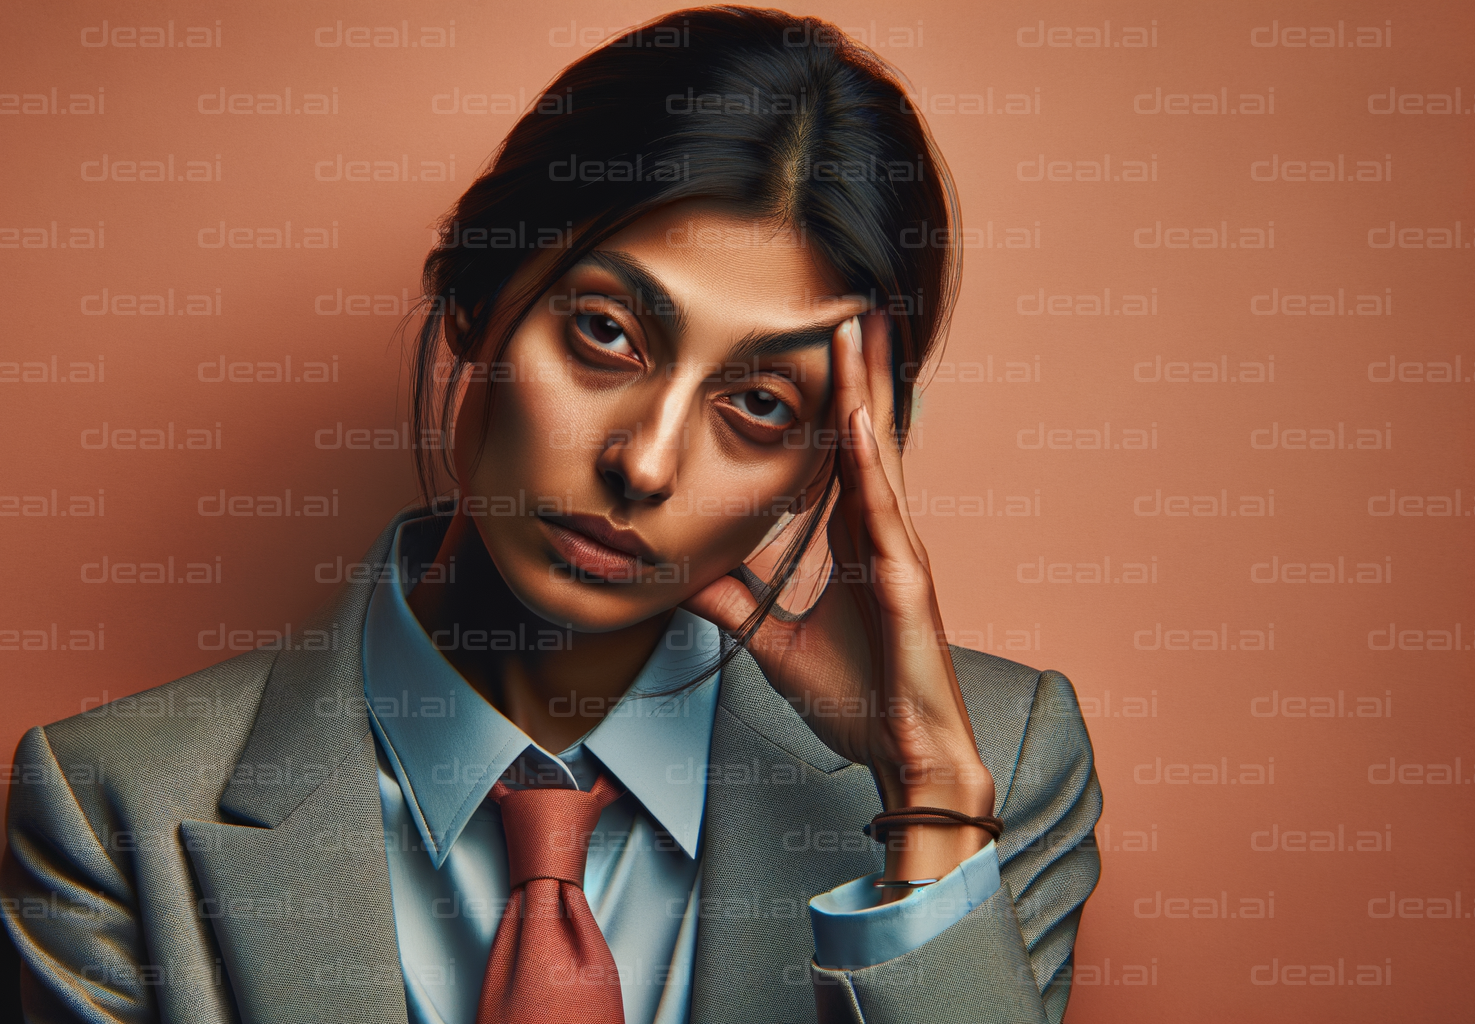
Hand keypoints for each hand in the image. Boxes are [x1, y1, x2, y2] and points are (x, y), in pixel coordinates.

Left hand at [683, 315, 994, 888]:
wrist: (902, 755)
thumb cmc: (856, 698)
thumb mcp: (770, 639)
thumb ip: (731, 600)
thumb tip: (680, 571)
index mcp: (856, 543)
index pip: (840, 453)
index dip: (832, 396)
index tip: (821, 340)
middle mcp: (883, 536)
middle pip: (868, 434)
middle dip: (857, 367)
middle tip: (846, 299)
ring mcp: (900, 554)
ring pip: (881, 454)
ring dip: (868, 388)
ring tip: (857, 325)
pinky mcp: (908, 583)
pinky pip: (886, 511)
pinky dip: (874, 461)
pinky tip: (863, 418)